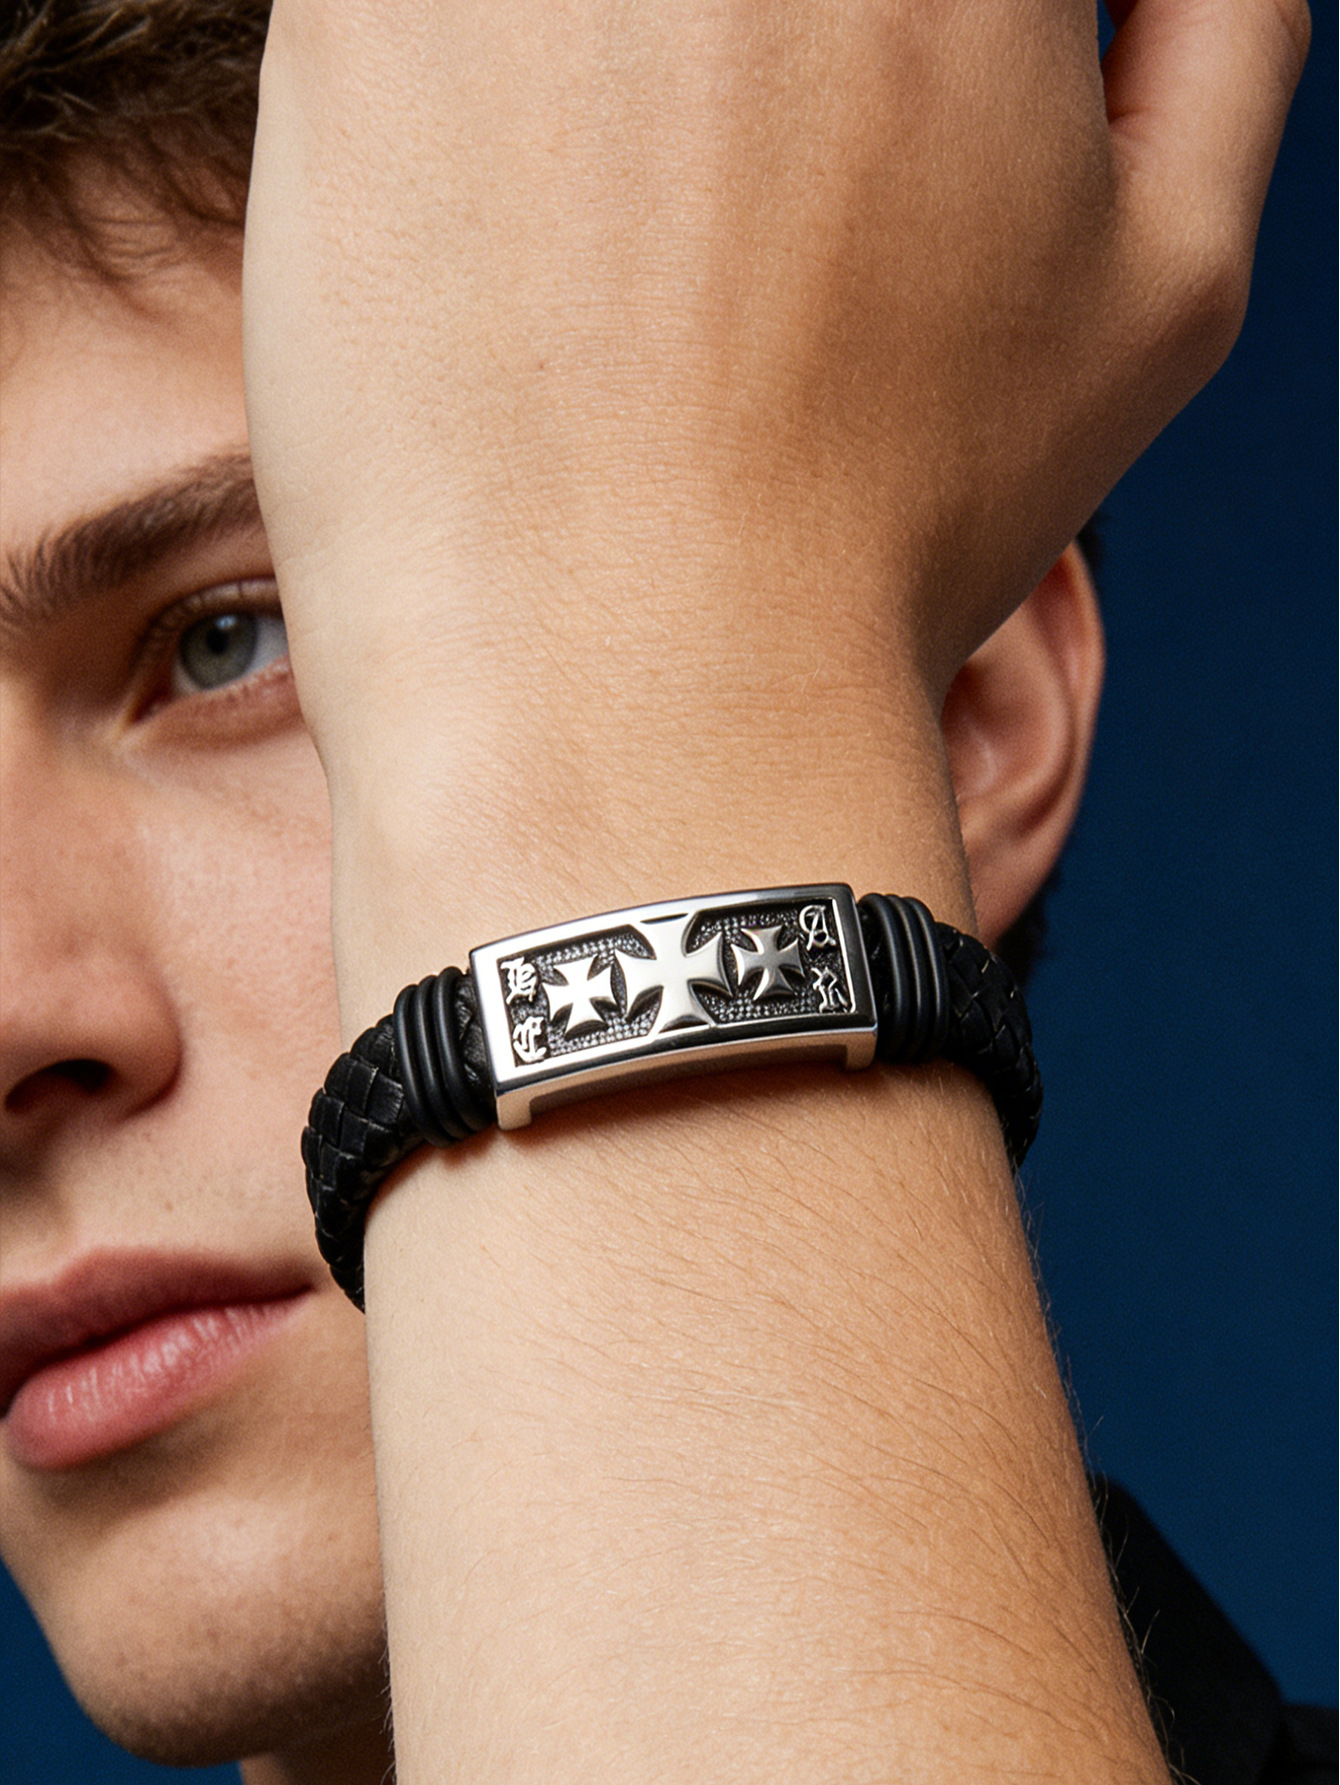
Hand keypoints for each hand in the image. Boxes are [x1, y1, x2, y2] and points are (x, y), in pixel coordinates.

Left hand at [245, 0, 1306, 693]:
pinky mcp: (353, 10)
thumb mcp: (1165, 289)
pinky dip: (468, 100)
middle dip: (756, 81)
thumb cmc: (895, 524)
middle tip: (740, 218)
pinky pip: (418, 12)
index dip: (905, 81)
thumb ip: (1222, 43)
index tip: (868, 171)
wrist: (635, 680)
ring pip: (584, 11)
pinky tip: (517, 255)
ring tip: (632, 250)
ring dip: (607, 89)